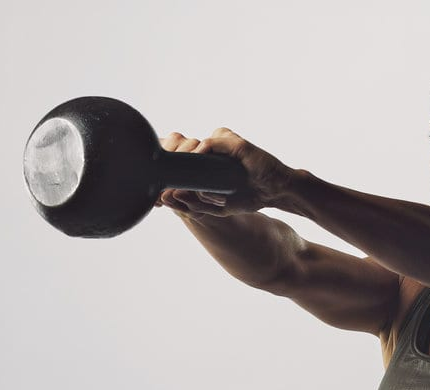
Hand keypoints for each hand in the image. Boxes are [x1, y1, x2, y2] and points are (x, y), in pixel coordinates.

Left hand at [154, 128, 297, 218]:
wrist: (274, 191)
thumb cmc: (247, 197)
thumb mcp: (216, 208)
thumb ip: (192, 205)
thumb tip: (169, 198)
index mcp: (202, 164)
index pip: (174, 160)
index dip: (162, 172)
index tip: (155, 192)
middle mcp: (208, 152)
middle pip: (177, 150)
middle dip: (166, 167)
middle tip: (160, 187)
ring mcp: (220, 145)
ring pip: (190, 146)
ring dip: (183, 163)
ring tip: (177, 181)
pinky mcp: (233, 142)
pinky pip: (211, 142)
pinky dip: (201, 152)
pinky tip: (197, 162)